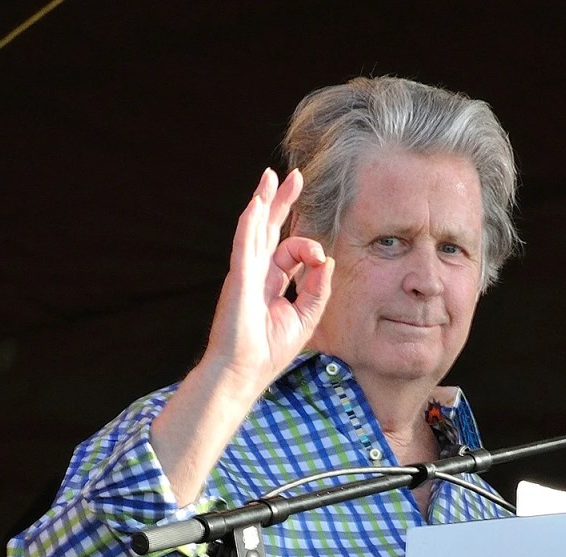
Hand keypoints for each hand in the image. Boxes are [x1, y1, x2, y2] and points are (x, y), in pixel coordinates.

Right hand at [204, 167, 333, 400]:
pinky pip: (244, 244)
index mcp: (270, 284)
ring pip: (255, 229)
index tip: (320, 260)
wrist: (245, 371)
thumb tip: (327, 261)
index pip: (290, 252)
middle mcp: (256, 273)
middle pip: (269, 230)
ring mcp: (245, 273)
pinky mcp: (238, 278)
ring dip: (263, 202)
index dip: (309, 249)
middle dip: (281, 203)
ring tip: (270, 177)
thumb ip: (317, 290)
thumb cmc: (268, 351)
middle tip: (293, 178)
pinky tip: (256, 204)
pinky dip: (250, 224)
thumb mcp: (305, 319)